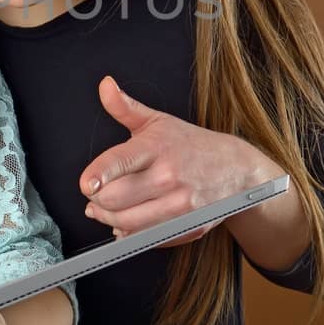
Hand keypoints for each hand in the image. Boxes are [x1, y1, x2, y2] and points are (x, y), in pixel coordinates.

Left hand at [80, 76, 280, 244]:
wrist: (236, 169)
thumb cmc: (190, 144)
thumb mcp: (158, 121)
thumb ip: (125, 107)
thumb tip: (104, 85)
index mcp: (156, 148)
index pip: (119, 162)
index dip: (97, 175)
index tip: (86, 184)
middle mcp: (168, 177)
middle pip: (115, 199)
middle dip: (96, 199)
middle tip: (94, 194)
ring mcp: (179, 205)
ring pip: (127, 224)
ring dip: (108, 219)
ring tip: (104, 210)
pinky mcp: (187, 227)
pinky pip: (147, 239)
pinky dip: (130, 234)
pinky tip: (127, 222)